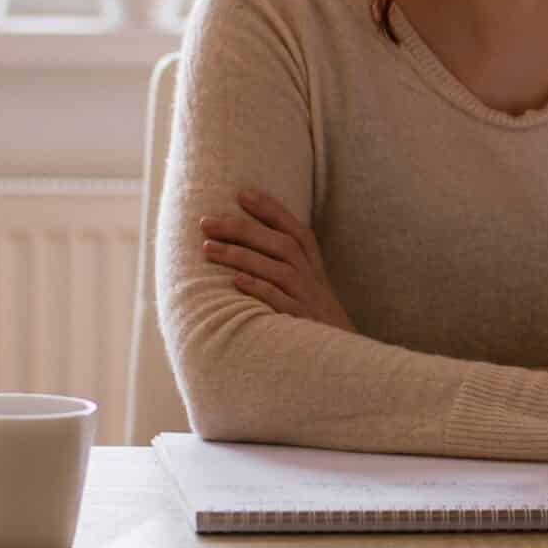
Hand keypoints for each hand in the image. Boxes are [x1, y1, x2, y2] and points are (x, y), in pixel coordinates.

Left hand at [200, 190, 356, 333]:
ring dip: (241, 256)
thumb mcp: (309, 285)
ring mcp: (307, 298)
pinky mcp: (301, 321)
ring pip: (276, 268)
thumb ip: (287, 264)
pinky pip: (279, 300)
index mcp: (313, 264)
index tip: (241, 193)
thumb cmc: (314, 317)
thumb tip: (248, 242)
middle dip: (242, 228)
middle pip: (280, 243)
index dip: (270, 209)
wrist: (341, 353)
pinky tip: (235, 281)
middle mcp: (311, 276)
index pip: (294, 228)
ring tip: (207, 248)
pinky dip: (259, 289)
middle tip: (206, 222)